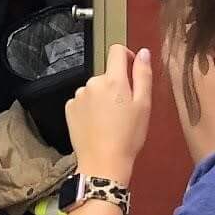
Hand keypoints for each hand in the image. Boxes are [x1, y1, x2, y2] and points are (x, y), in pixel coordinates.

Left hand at [66, 44, 152, 181]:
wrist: (104, 163)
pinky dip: (90, 108)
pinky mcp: (70, 108)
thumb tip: (143, 53)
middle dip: (117, 86)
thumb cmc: (127, 137)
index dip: (127, 56)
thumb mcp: (144, 105)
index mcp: (114, 80)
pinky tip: (98, 124)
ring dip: (103, 98)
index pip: (116, 51)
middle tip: (125, 110)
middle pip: (107, 74)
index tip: (132, 69)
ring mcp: (79, 96)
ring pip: (95, 88)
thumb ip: (143, 75)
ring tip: (111, 121)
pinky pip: (83, 101)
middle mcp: (93, 83)